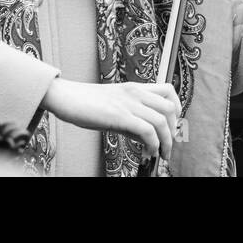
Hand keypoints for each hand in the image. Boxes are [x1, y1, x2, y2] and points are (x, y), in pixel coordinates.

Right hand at [41, 78, 180, 160]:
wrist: (65, 96)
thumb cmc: (85, 103)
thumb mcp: (114, 106)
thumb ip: (132, 118)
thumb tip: (147, 137)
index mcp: (134, 88)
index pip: (168, 91)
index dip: (177, 110)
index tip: (172, 127)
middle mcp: (135, 92)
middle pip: (170, 107)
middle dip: (173, 131)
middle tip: (167, 146)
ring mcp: (127, 103)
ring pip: (161, 120)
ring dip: (165, 141)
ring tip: (160, 154)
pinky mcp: (119, 115)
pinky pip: (146, 130)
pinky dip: (152, 144)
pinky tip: (147, 152)